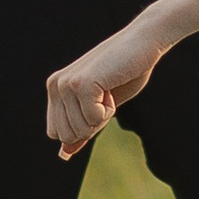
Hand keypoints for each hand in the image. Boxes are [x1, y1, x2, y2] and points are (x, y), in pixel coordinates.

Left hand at [47, 20, 166, 157]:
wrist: (143, 43)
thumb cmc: (124, 73)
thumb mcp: (100, 106)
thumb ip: (81, 127)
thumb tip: (64, 155)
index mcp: (55, 88)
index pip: (57, 133)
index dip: (83, 127)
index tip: (97, 103)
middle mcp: (55, 85)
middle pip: (68, 135)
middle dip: (92, 124)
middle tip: (105, 96)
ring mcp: (66, 84)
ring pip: (81, 131)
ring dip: (103, 116)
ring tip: (109, 89)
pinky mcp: (81, 84)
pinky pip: (94, 120)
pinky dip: (110, 111)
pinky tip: (112, 87)